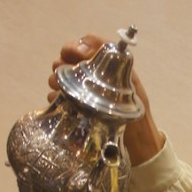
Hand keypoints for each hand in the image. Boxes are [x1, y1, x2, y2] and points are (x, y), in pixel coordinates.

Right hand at [48, 34, 163, 164]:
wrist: (136, 147)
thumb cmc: (137, 115)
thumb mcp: (130, 84)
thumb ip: (112, 62)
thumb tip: (84, 46)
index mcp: (107, 65)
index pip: (85, 44)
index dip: (76, 46)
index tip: (73, 54)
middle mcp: (92, 76)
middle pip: (66, 58)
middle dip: (63, 63)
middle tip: (65, 73)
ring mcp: (80, 93)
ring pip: (58, 77)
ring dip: (57, 80)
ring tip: (61, 89)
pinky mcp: (73, 110)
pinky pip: (55, 98)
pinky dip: (55, 98)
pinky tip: (60, 103)